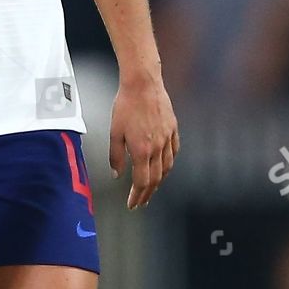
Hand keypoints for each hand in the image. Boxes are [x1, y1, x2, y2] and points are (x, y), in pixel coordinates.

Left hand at [109, 72, 177, 208]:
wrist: (143, 84)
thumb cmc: (126, 106)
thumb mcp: (114, 132)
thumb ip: (115, 156)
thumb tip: (117, 174)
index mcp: (142, 150)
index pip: (142, 181)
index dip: (137, 196)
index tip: (132, 204)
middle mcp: (158, 147)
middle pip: (155, 179)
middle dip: (147, 194)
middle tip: (141, 202)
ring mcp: (168, 138)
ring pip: (167, 167)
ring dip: (159, 181)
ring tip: (151, 188)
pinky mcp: (173, 129)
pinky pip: (174, 151)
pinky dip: (169, 163)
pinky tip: (165, 166)